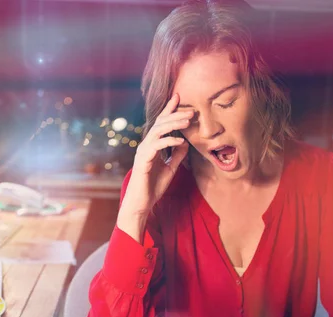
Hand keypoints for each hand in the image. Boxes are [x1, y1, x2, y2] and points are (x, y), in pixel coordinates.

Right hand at [117, 94, 193, 240]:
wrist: (142, 203)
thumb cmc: (153, 187)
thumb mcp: (171, 168)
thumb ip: (177, 155)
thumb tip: (185, 142)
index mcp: (152, 146)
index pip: (161, 124)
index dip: (169, 110)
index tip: (178, 98)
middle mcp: (146, 145)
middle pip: (160, 123)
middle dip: (175, 114)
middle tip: (191, 110)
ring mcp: (143, 152)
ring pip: (158, 131)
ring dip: (174, 124)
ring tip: (188, 121)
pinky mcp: (143, 160)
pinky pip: (156, 146)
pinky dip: (169, 141)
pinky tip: (180, 141)